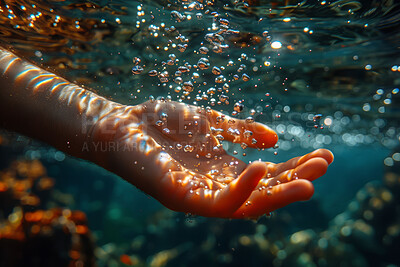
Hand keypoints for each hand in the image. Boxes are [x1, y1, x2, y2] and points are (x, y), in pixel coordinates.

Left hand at [90, 100, 332, 218]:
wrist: (121, 125)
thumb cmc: (162, 124)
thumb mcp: (209, 122)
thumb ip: (239, 131)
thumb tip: (275, 138)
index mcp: (224, 170)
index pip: (268, 176)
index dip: (296, 167)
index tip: (324, 155)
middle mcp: (216, 187)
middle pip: (263, 193)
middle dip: (295, 182)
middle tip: (324, 167)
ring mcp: (199, 195)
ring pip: (246, 206)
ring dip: (278, 195)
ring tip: (307, 183)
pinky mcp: (180, 197)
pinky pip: (217, 202)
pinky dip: (241, 189)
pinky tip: (260, 168)